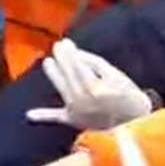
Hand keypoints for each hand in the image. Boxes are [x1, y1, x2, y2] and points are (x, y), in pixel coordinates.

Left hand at [27, 40, 151, 129]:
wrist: (134, 123)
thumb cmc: (129, 96)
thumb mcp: (117, 75)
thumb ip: (95, 64)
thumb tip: (76, 54)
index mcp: (93, 86)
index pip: (76, 65)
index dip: (69, 52)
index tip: (64, 42)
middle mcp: (81, 99)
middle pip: (67, 75)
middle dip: (61, 59)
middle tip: (56, 46)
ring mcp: (75, 111)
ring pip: (60, 88)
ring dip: (53, 75)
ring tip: (47, 62)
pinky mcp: (74, 121)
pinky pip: (57, 117)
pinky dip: (43, 116)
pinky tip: (30, 115)